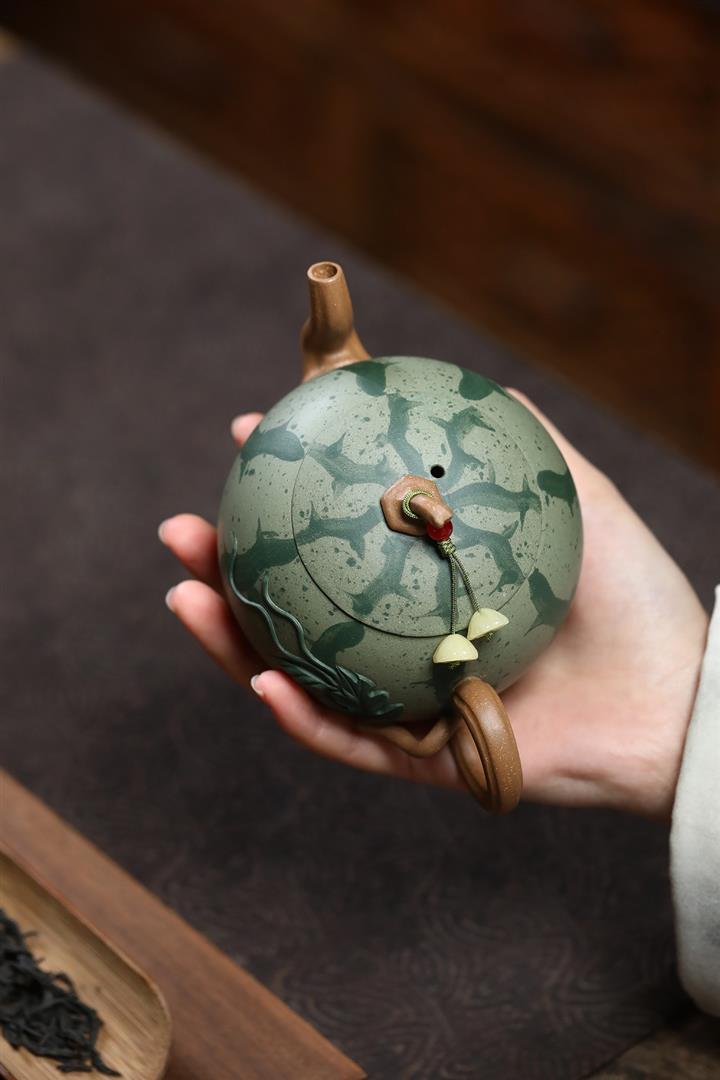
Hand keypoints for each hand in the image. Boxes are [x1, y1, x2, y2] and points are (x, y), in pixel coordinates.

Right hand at [159, 395, 708, 819]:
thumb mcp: (580, 501)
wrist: (679, 699)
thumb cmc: (636, 601)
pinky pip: (349, 742)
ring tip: (182, 592)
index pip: (337, 541)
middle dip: (227, 570)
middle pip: (296, 609)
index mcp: (425, 586)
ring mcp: (408, 702)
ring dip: (231, 642)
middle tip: (180, 529)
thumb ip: (531, 447)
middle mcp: (405, 642)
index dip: (285, 496)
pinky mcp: (425, 760)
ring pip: (300, 676)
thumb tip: (483, 380)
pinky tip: (259, 680)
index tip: (247, 441)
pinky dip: (300, 716)